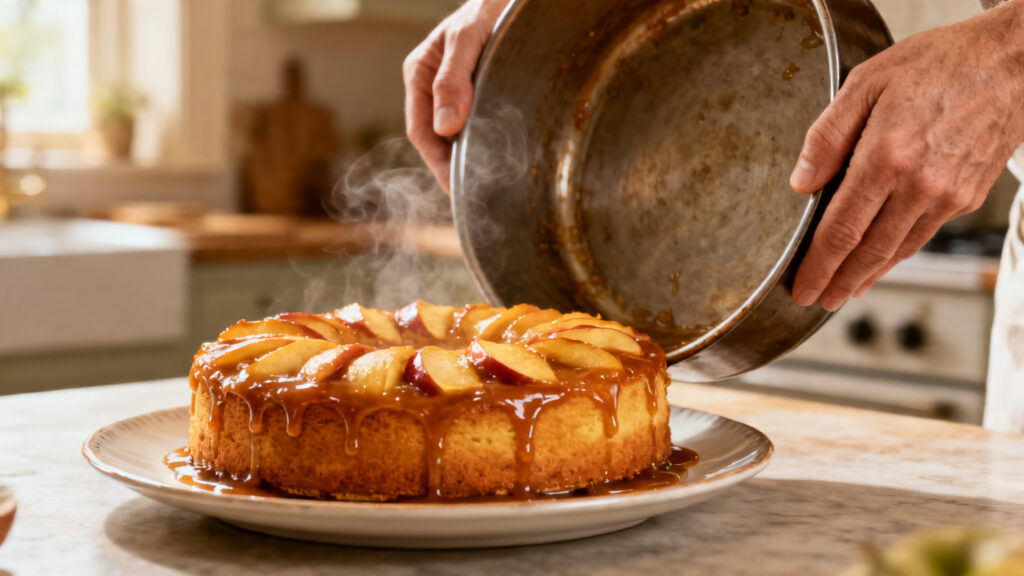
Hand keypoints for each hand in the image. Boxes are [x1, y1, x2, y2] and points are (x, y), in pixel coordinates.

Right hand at [403, 0, 510, 192]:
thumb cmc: (488, 7)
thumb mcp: (468, 37)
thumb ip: (453, 78)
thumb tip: (445, 128)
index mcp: (420, 74)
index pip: (420, 132)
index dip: (437, 163)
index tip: (457, 187)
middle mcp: (433, 86)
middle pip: (436, 139)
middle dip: (453, 168)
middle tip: (477, 196)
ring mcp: (455, 91)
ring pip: (456, 135)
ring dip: (469, 158)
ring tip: (489, 184)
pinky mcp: (478, 93)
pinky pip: (476, 125)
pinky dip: (484, 143)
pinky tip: (501, 159)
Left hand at [790, 1, 1023, 310]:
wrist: (1011, 62)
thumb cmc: (938, 65)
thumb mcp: (865, 83)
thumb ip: (827, 137)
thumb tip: (801, 184)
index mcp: (886, 158)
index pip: (841, 229)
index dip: (817, 265)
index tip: (800, 286)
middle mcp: (919, 185)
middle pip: (868, 251)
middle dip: (837, 282)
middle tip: (814, 300)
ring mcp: (947, 195)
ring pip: (898, 250)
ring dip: (866, 275)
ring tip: (842, 290)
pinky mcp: (967, 198)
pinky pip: (922, 235)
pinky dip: (897, 254)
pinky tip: (880, 260)